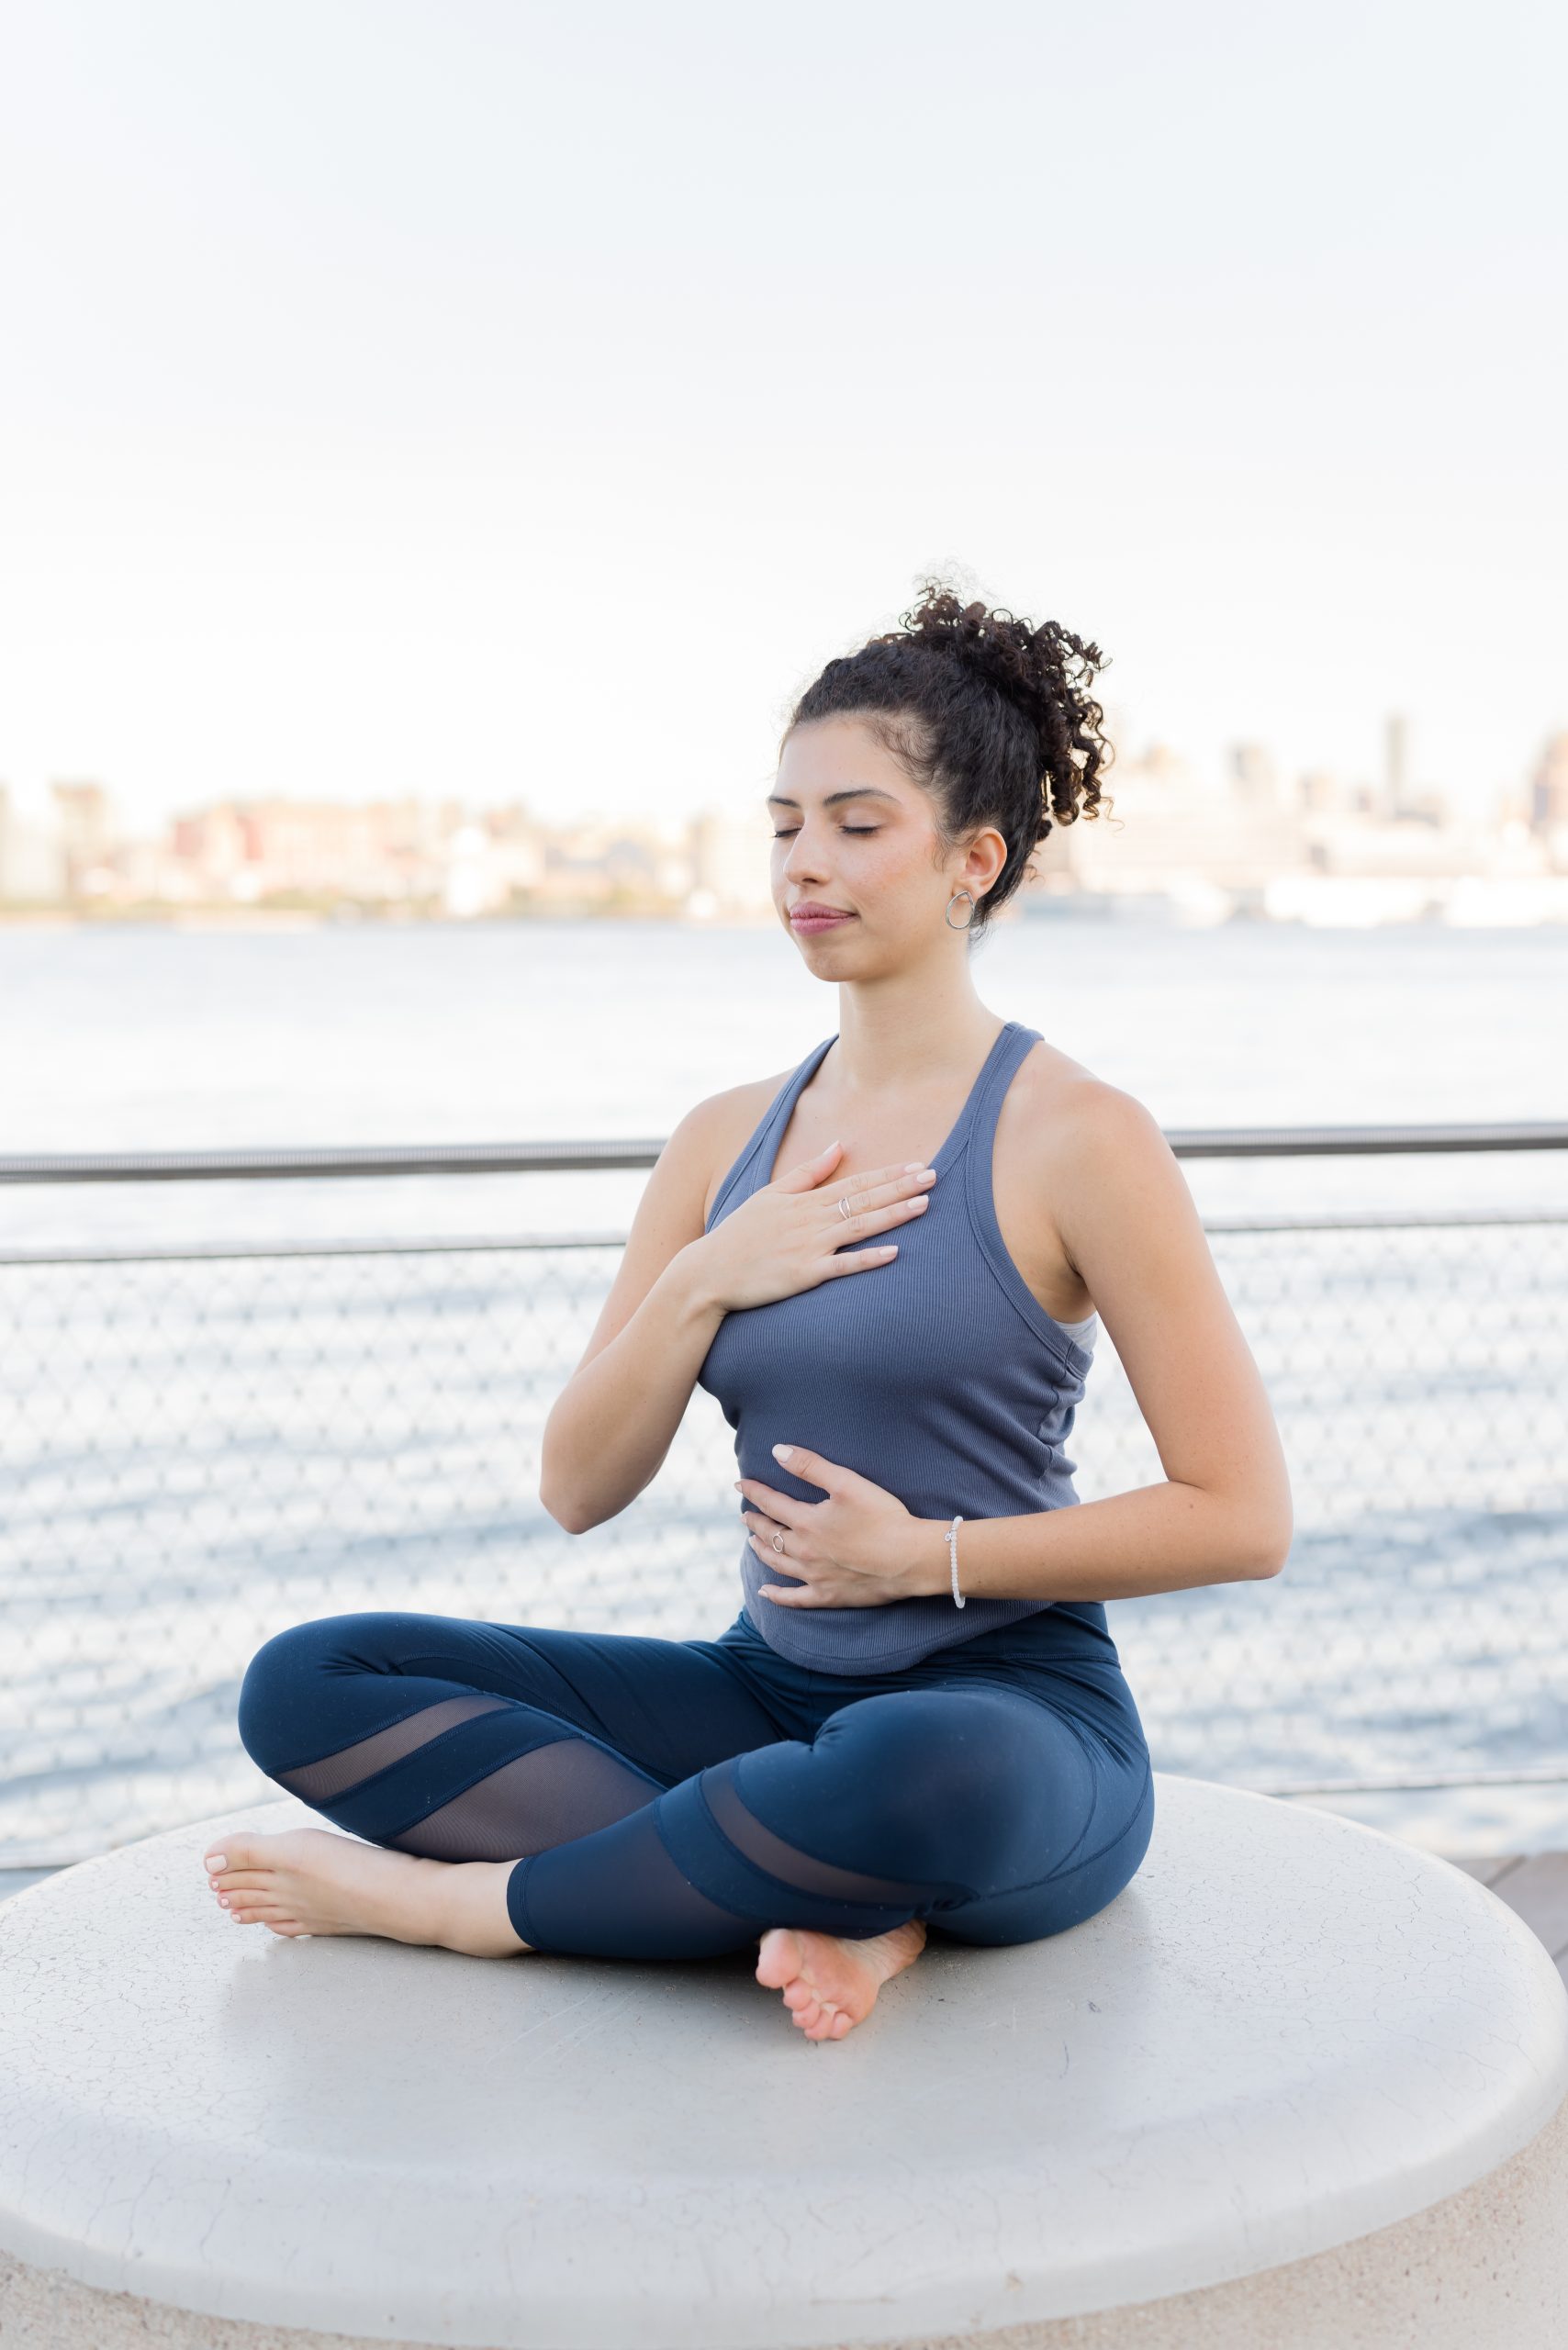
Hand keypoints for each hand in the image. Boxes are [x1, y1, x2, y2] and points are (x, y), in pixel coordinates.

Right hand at [699, 1144, 935, 1313]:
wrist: (709, 1271)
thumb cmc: (740, 1234)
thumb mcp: (770, 1194)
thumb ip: (807, 1172)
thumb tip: (839, 1146)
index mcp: (805, 1201)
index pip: (856, 1183)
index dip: (889, 1174)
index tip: (918, 1165)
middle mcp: (810, 1220)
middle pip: (864, 1200)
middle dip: (901, 1187)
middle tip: (934, 1176)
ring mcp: (808, 1247)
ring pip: (859, 1226)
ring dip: (893, 1215)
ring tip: (924, 1205)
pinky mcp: (804, 1274)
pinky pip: (841, 1266)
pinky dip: (867, 1259)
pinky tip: (894, 1252)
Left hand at [737, 1443, 928, 1606]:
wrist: (910, 1558)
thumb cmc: (883, 1517)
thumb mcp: (846, 1482)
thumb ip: (810, 1465)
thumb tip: (777, 1451)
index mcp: (807, 1522)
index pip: (771, 1503)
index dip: (754, 1492)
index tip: (740, 1485)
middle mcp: (804, 1551)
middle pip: (770, 1535)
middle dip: (755, 1522)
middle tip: (745, 1515)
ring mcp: (814, 1576)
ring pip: (777, 1563)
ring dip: (761, 1551)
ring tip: (751, 1543)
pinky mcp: (829, 1596)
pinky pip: (795, 1599)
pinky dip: (777, 1596)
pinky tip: (765, 1592)